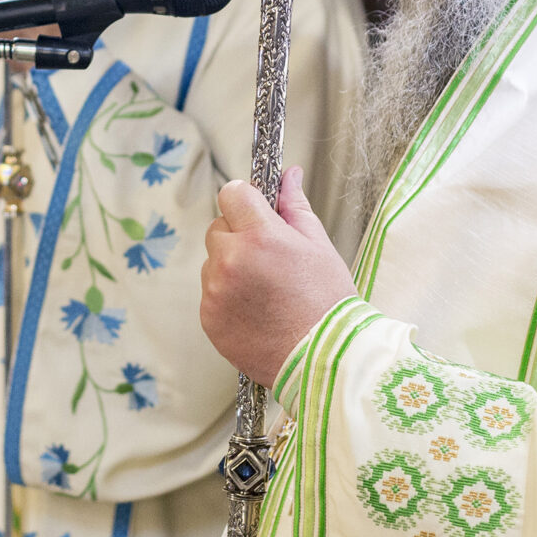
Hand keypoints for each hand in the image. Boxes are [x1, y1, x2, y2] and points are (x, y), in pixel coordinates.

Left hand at [201, 167, 357, 387]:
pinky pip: (210, 292)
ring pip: (213, 261)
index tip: (258, 211)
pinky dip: (227, 295)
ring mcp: (215, 292)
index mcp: (259, 236)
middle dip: (239, 234)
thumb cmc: (327, 304)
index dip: (246, 200)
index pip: (232, 193)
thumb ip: (295, 206)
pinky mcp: (208, 319)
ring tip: (265, 289)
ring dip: (231, 266)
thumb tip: (288, 175)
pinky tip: (255, 309)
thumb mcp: (318, 246)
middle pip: (219, 226)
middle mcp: (231, 261)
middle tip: (269, 257)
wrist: (323, 361)